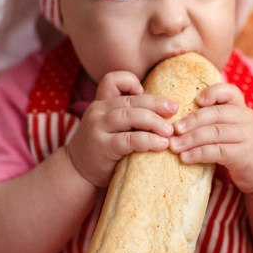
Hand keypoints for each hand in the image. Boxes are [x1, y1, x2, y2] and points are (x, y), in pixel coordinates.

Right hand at [67, 71, 176, 187]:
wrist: (77, 172)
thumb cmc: (102, 148)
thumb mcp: (109, 126)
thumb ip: (126, 115)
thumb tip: (163, 110)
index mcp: (100, 103)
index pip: (112, 80)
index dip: (130, 81)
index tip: (145, 93)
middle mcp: (97, 111)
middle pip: (131, 100)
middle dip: (156, 104)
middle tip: (174, 110)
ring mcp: (98, 128)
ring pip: (130, 116)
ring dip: (154, 122)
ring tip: (169, 131)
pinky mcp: (103, 147)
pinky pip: (129, 139)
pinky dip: (148, 140)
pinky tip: (161, 145)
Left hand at [169, 82, 252, 194]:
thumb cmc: (243, 149)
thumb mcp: (234, 130)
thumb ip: (215, 122)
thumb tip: (179, 122)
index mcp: (242, 109)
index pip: (229, 92)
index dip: (213, 92)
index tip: (196, 100)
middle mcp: (246, 119)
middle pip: (216, 113)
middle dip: (192, 120)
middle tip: (174, 129)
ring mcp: (247, 136)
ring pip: (215, 133)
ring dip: (191, 139)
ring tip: (174, 145)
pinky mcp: (244, 155)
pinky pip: (217, 151)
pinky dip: (198, 154)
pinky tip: (185, 158)